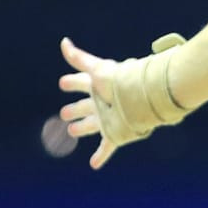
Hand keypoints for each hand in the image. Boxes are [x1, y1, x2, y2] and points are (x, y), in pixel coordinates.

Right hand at [57, 36, 121, 169]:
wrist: (144, 97)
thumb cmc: (121, 80)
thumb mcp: (98, 69)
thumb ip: (80, 58)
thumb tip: (64, 43)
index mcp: (99, 86)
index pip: (82, 82)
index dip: (72, 82)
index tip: (63, 82)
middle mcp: (103, 103)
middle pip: (86, 106)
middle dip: (76, 109)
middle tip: (64, 113)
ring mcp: (109, 119)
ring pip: (93, 125)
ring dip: (83, 127)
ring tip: (72, 131)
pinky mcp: (116, 133)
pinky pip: (107, 147)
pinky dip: (101, 156)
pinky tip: (95, 164)